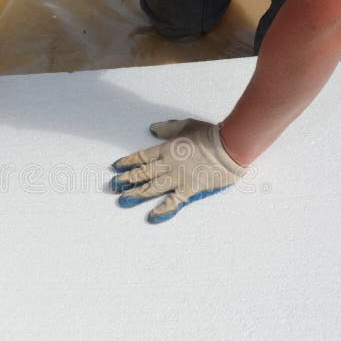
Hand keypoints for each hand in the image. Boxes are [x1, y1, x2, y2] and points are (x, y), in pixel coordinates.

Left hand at [110, 119, 246, 223]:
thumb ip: (168, 128)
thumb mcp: (186, 124)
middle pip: (142, 173)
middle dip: (126, 179)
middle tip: (112, 186)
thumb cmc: (210, 134)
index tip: (116, 166)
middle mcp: (168, 165)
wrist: (228, 147)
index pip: (142, 157)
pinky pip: (173, 201)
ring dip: (136, 193)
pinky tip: (152, 216)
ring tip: (123, 199)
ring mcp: (177, 178)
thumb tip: (153, 129)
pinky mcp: (189, 189)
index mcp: (166, 149)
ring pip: (151, 187)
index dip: (128, 162)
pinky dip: (162, 209)